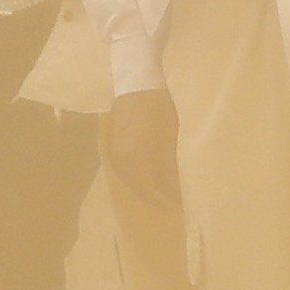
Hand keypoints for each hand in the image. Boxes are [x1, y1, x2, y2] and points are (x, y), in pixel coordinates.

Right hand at [104, 87, 180, 208]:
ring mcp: (115, 151)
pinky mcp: (113, 143)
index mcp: (135, 159)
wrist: (136, 84)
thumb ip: (164, 162)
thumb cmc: (158, 108)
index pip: (149, 188)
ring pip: (128, 177)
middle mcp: (121, 159)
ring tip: (158, 190)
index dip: (163, 198)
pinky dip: (135, 175)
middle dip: (152, 195)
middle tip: (168, 201)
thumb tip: (167, 183)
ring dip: (142, 185)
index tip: (176, 205)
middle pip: (136, 185)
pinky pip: (123, 167)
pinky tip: (145, 174)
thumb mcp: (168, 136)